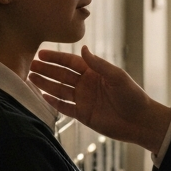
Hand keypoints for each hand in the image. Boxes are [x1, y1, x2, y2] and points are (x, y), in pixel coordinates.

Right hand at [29, 46, 170, 152]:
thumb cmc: (132, 96)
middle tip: (30, 65)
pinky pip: (65, 107)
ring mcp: (83, 99)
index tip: (41, 53)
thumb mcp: (117, 76)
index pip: (71, 62)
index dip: (56, 58)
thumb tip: (83, 48)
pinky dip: (53, 102)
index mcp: (95, 72)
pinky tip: (42, 96)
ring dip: (45, 84)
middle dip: (46, 69)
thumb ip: (98, 64)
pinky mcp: (83, 115)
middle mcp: (86, 84)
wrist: (140, 121)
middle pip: (62, 75)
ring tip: (30, 77)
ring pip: (60, 90)